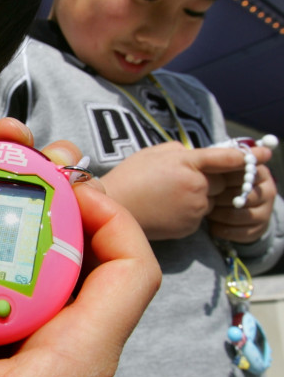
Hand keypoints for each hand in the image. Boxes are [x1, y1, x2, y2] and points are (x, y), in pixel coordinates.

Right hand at [101, 142, 260, 240]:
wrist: (113, 208)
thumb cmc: (129, 177)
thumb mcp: (153, 153)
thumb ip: (181, 150)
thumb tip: (197, 156)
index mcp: (187, 162)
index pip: (226, 157)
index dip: (248, 156)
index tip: (264, 154)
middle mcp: (196, 185)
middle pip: (224, 180)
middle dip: (213, 178)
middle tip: (186, 178)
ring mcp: (195, 208)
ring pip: (212, 199)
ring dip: (200, 194)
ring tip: (169, 193)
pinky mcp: (191, 225)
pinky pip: (201, 214)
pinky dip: (190, 210)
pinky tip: (167, 206)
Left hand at [207, 145, 276, 242]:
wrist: (227, 210)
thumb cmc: (217, 184)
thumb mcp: (214, 170)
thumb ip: (214, 161)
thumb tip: (198, 152)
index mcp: (257, 171)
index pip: (247, 170)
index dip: (225, 177)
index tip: (210, 182)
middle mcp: (267, 189)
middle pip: (245, 194)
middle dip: (220, 197)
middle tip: (205, 198)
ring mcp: (266, 210)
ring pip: (241, 214)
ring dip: (220, 214)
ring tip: (207, 211)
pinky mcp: (259, 228)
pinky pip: (241, 231)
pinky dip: (223, 229)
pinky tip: (212, 225)